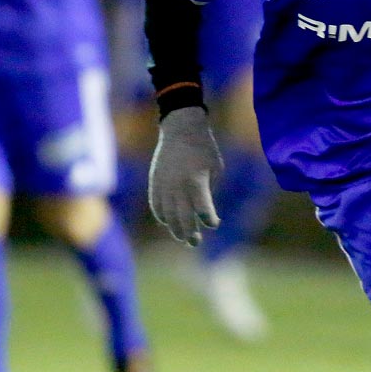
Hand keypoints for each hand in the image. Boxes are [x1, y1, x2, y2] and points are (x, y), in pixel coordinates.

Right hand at [149, 107, 222, 245]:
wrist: (181, 130)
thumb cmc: (204, 149)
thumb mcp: (216, 168)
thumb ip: (210, 191)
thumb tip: (203, 211)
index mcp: (196, 182)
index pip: (203, 210)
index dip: (209, 220)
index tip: (214, 223)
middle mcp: (178, 186)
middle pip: (183, 218)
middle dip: (190, 233)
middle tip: (195, 242)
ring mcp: (164, 185)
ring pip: (167, 215)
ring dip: (175, 229)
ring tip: (182, 237)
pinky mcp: (154, 182)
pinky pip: (156, 205)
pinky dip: (162, 216)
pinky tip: (169, 222)